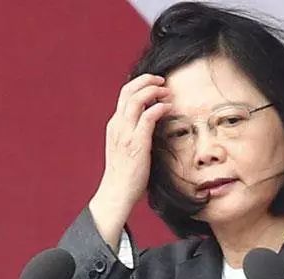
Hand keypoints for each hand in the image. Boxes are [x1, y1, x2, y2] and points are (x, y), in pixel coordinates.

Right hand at [98, 73, 171, 208]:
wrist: (117, 192)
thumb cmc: (125, 174)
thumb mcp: (126, 148)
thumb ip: (135, 133)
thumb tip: (152, 123)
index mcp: (115, 125)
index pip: (124, 94)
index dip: (140, 84)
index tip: (155, 85)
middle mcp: (117, 125)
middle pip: (128, 90)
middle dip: (147, 80)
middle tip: (163, 81)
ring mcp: (125, 133)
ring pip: (137, 98)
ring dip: (155, 90)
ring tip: (168, 92)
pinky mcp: (136, 143)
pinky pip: (148, 116)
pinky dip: (160, 107)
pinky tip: (169, 108)